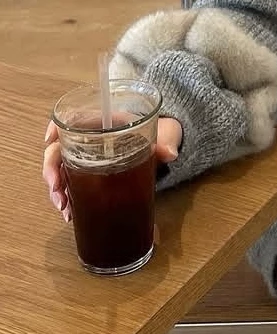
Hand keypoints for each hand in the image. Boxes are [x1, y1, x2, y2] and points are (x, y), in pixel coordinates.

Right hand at [42, 117, 182, 222]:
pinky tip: (70, 214)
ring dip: (57, 190)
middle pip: (59, 150)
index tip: (49, 141)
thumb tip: (170, 153)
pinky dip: (68, 200)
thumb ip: (165, 141)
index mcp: (103, 121)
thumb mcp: (164, 131)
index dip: (54, 128)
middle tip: (58, 189)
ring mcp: (88, 158)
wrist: (165, 144)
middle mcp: (89, 139)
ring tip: (64, 209)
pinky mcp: (92, 176)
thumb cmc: (160, 130)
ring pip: (61, 171)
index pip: (70, 119)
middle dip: (52, 170)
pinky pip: (72, 186)